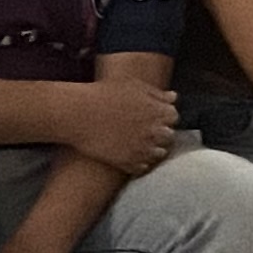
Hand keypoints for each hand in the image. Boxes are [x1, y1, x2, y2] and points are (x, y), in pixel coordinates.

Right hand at [60, 74, 180, 175]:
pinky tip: (128, 152)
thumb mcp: (132, 85)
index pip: (174, 117)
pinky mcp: (129, 162)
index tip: (153, 115)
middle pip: (169, 136)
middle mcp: (154, 131)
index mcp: (158, 111)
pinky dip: (139, 162)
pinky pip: (143, 167)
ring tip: (136, 142)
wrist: (78, 114)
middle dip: (160, 132)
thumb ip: (156, 93)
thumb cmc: (103, 94)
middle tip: (145, 129)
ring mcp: (143, 149)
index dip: (164, 116)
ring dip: (151, 148)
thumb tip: (173, 98)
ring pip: (159, 153)